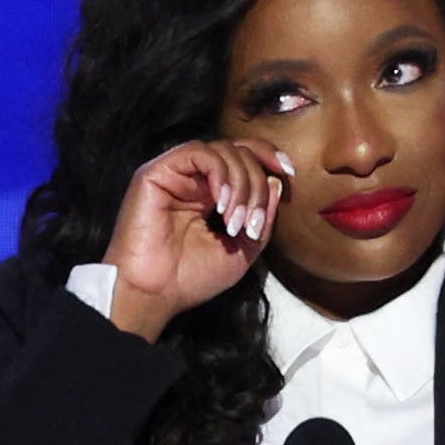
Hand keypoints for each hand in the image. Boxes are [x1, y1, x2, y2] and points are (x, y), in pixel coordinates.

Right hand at [102, 137, 292, 338]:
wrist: (154, 294)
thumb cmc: (190, 279)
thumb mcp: (241, 252)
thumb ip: (261, 218)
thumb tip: (277, 182)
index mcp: (211, 193)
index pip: (243, 157)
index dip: (269, 156)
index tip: (290, 173)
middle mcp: (193, 178)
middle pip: (239, 153)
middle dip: (256, 185)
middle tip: (250, 222)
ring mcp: (175, 173)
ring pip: (223, 150)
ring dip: (240, 184)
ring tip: (234, 221)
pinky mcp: (156, 171)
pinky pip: (198, 152)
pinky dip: (219, 173)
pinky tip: (220, 203)